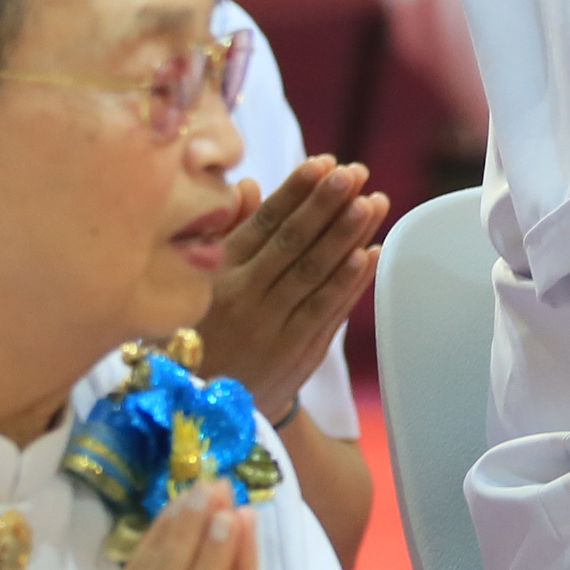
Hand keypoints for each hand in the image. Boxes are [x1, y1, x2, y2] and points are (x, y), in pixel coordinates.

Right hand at [194, 160, 384, 422]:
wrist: (201, 405)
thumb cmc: (202, 328)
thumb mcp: (197, 279)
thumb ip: (227, 231)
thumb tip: (250, 185)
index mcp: (218, 273)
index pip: (263, 224)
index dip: (295, 192)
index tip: (322, 164)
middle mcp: (244, 297)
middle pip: (294, 244)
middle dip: (327, 205)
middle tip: (354, 173)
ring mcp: (273, 326)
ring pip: (316, 274)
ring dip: (347, 236)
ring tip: (372, 202)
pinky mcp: (297, 352)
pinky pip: (327, 311)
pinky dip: (350, 282)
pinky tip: (371, 253)